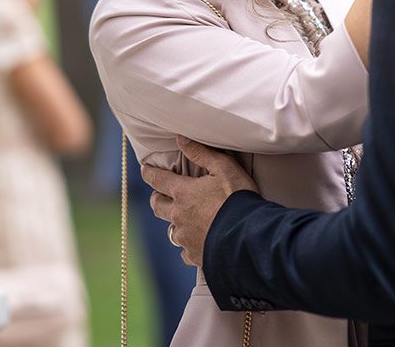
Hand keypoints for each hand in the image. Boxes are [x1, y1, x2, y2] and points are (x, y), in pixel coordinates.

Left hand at [141, 136, 258, 266]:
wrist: (249, 235)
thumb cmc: (238, 197)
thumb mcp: (223, 168)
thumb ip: (201, 153)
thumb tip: (180, 139)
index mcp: (183, 192)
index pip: (157, 179)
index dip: (150, 173)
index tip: (145, 169)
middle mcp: (178, 215)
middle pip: (157, 206)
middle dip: (156, 198)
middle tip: (159, 195)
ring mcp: (185, 237)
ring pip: (171, 229)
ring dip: (175, 223)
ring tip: (184, 220)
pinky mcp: (194, 255)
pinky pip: (185, 251)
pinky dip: (189, 245)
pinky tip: (198, 242)